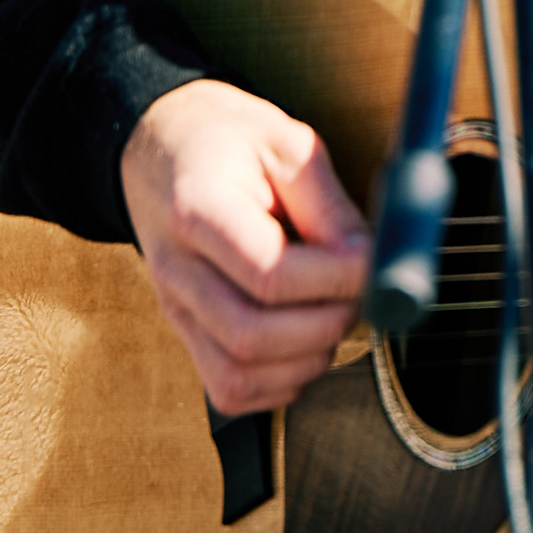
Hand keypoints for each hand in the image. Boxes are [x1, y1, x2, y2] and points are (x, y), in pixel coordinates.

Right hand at [121, 80, 371, 415]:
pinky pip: (231, 390)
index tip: (371, 259)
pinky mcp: (186, 334)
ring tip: (333, 313)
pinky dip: (281, 382)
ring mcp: (175, 308)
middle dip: (325, 325)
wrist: (161, 150)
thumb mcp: (284, 142)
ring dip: (306, 359)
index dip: (335, 278)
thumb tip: (372, 264)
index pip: (267, 272)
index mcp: (196, 208)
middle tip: (359, 293)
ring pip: (238, 375)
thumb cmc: (226, 142)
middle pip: (250, 335)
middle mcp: (176, 268)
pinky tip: (304, 341)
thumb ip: (328, 205)